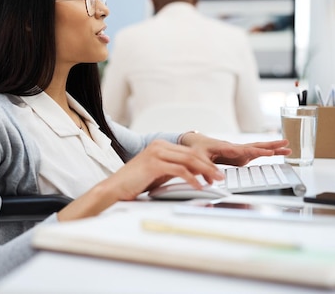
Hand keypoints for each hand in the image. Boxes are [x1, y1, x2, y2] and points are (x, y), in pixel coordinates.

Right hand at [104, 139, 224, 200]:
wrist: (114, 188)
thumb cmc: (135, 183)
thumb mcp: (158, 173)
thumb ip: (173, 169)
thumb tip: (194, 174)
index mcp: (160, 145)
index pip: (188, 151)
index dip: (204, 162)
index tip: (214, 172)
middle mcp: (159, 145)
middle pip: (191, 154)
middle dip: (208, 166)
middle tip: (220, 176)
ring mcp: (156, 153)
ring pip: (188, 160)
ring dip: (204, 171)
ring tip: (214, 181)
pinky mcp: (154, 164)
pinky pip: (179, 170)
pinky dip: (192, 179)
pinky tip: (198, 186)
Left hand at [180, 132, 290, 166]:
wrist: (196, 142)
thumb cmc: (197, 149)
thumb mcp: (198, 158)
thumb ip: (205, 169)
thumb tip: (213, 181)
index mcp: (225, 147)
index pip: (243, 149)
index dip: (256, 151)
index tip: (268, 151)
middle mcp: (235, 148)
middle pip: (255, 146)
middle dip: (270, 145)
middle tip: (286, 143)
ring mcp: (238, 151)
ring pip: (258, 148)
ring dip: (272, 147)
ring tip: (288, 147)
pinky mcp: (240, 155)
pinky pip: (255, 153)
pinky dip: (266, 152)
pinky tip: (276, 153)